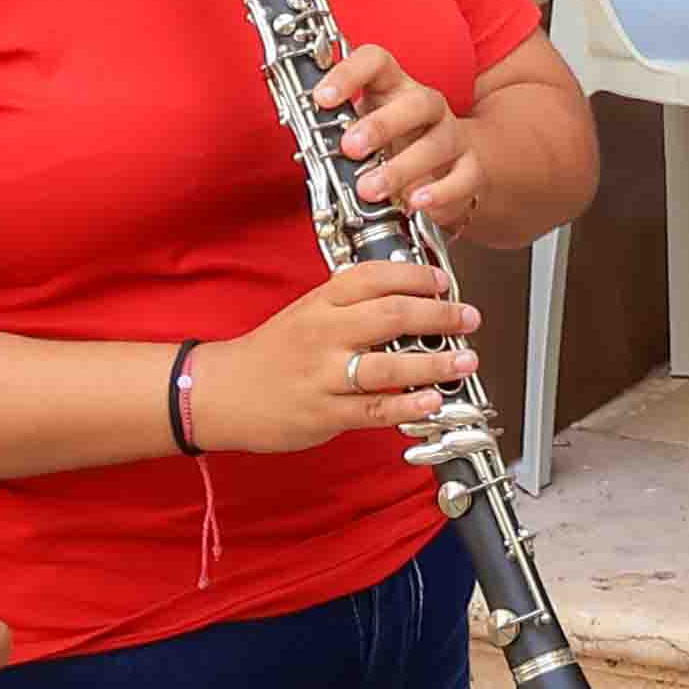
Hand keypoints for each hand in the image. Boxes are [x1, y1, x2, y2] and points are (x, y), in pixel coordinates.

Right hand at [213, 257, 480, 458]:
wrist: (221, 391)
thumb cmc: (272, 352)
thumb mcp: (308, 312)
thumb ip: (352, 304)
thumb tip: (411, 295)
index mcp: (322, 302)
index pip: (374, 277)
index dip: (415, 276)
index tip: (444, 282)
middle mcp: (324, 333)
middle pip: (390, 315)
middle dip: (438, 315)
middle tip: (467, 318)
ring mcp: (324, 374)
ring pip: (388, 366)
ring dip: (434, 363)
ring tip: (465, 361)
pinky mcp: (324, 412)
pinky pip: (374, 408)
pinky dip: (407, 406)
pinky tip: (432, 402)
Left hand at [309, 42, 479, 227]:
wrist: (451, 166)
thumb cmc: (393, 145)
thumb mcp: (362, 130)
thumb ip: (336, 132)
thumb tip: (304, 141)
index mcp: (393, 87)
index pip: (376, 61)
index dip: (349, 74)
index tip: (322, 98)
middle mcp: (426, 106)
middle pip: (416, 102)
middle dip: (381, 125)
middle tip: (350, 148)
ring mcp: (452, 135)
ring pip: (438, 142)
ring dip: (402, 167)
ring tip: (371, 189)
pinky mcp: (471, 168)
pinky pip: (464, 176)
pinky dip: (440, 191)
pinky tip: (415, 202)